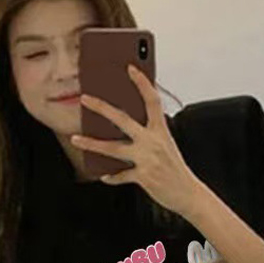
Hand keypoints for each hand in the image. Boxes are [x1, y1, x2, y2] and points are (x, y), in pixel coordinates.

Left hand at [71, 66, 206, 216]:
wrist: (188, 194)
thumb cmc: (175, 170)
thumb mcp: (166, 146)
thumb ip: (150, 134)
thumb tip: (126, 126)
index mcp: (161, 131)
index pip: (152, 101)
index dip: (142, 83)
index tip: (131, 68)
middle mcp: (153, 142)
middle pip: (123, 120)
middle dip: (101, 108)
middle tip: (85, 99)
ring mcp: (147, 159)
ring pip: (113, 148)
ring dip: (92, 143)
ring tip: (76, 139)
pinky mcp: (143, 176)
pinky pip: (121, 175)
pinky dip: (112, 177)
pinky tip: (104, 175)